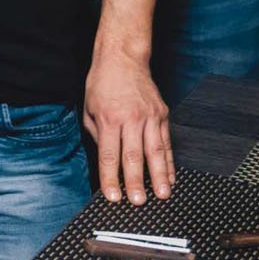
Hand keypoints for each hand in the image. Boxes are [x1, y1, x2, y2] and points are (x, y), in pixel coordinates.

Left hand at [83, 51, 172, 204]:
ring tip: (163, 195)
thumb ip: (97, 135)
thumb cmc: (102, 83)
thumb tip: (107, 160)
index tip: (112, 196)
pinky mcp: (162, 114)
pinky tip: (170, 177)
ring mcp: (150, 116)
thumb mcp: (89, 108)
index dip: (110, 178)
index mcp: (109, 118)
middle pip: (133, 156)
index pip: (109, 155)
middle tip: (139, 202)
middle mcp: (131, 118)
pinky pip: (166, 142)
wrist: (123, 57)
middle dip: (136, 182)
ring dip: (159, 176)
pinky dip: (169, 162)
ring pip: (155, 152)